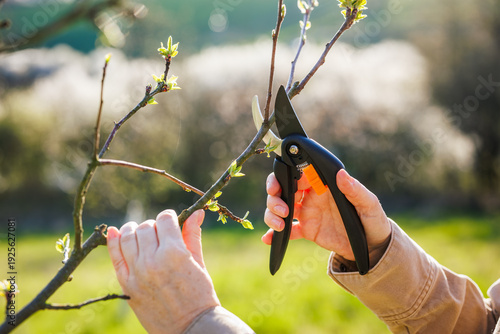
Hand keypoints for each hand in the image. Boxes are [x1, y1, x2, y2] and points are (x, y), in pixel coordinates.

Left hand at [107, 209, 219, 333]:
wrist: (189, 327)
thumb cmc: (200, 294)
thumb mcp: (199, 263)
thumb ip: (193, 235)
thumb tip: (198, 212)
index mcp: (174, 252)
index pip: (164, 219)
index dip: (169, 217)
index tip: (171, 221)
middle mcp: (153, 260)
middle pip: (146, 227)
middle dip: (154, 226)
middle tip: (160, 234)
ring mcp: (137, 273)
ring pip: (128, 237)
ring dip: (134, 230)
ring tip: (140, 232)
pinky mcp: (127, 285)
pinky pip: (115, 257)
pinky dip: (113, 242)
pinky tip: (115, 231)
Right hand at [263, 169, 390, 261]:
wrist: (372, 247)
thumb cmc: (373, 220)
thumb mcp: (369, 204)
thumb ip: (355, 190)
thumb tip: (341, 174)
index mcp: (325, 184)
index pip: (299, 172)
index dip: (288, 174)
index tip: (287, 182)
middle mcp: (312, 196)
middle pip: (284, 188)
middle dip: (274, 194)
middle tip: (280, 207)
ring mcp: (307, 212)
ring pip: (280, 206)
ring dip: (272, 213)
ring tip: (280, 224)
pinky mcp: (306, 230)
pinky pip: (287, 230)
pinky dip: (274, 234)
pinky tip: (268, 239)